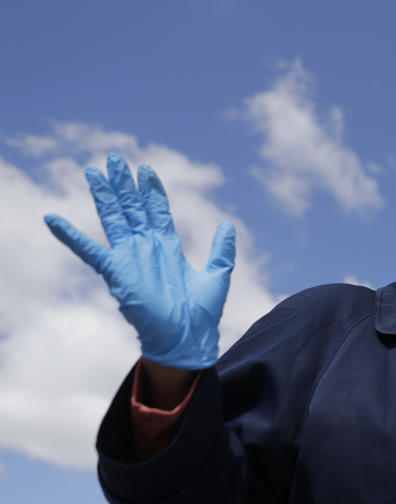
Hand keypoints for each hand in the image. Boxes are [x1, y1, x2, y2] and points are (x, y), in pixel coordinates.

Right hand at [44, 153, 235, 368]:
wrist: (188, 339)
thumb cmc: (201, 314)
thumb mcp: (218, 275)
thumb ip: (222, 249)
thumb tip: (227, 223)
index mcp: (168, 248)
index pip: (157, 211)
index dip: (152, 191)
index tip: (146, 169)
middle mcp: (147, 249)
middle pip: (132, 209)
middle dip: (124, 184)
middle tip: (114, 158)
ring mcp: (130, 258)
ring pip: (114, 219)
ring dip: (104, 196)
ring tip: (93, 171)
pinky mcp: (117, 273)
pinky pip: (90, 251)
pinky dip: (71, 236)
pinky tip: (53, 218)